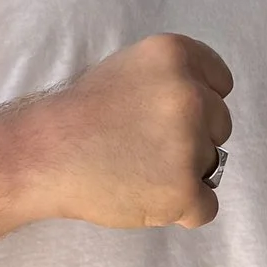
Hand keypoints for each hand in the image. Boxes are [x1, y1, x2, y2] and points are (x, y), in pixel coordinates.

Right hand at [17, 33, 233, 230]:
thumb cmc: (81, 115)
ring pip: (212, 166)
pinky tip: (146, 195)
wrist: (44, 156)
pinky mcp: (184, 189)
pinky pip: (206, 208)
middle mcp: (191, 95)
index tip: (163, 115)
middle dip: (192, 139)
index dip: (196, 103)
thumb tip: (208, 102)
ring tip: (136, 169)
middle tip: (142, 145)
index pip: (222, 82)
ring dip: (183, 174)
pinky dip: (182, 210)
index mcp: (177, 56)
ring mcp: (190, 144)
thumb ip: (172, 78)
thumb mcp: (128, 68)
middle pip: (221, 125)